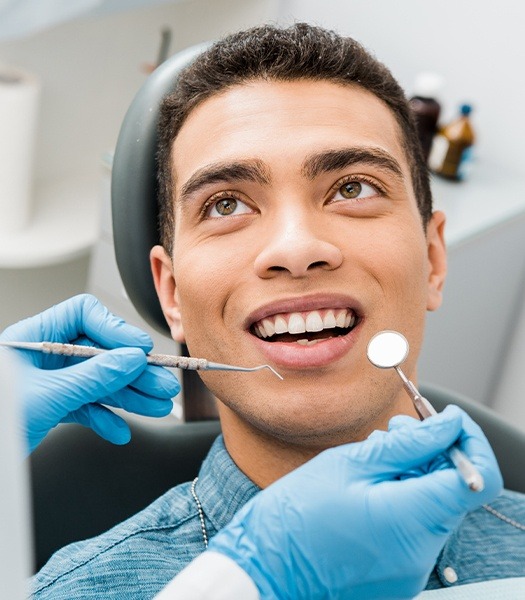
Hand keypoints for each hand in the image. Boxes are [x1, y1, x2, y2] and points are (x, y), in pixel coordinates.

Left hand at [0, 294, 179, 453]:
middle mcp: (45, 356)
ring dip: (129, 395)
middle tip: (160, 384)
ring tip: (155, 406)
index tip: (140, 350)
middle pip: (100, 352)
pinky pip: (86, 406)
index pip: (85, 316)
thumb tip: (131, 360)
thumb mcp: (47, 395)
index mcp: (35, 338)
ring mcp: (50, 381)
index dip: (116, 329)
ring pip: (99, 381)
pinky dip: (104, 418)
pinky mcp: (53, 405)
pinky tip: (119, 431)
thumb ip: (93, 377)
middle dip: (132, 371)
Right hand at [209, 406, 502, 599]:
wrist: (263, 569)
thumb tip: (448, 424)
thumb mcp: (349, 464)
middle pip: (453, 490)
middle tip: (397, 429)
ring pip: (434, 506)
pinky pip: (416, 528)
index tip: (446, 419)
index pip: (477, 478)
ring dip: (415, 474)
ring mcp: (411, 569)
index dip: (468, 441)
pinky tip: (370, 485)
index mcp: (410, 520)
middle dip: (433, 452)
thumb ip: (408, 444)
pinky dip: (403, 499)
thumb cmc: (295, 515)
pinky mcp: (397, 574)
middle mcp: (421, 553)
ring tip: (375, 455)